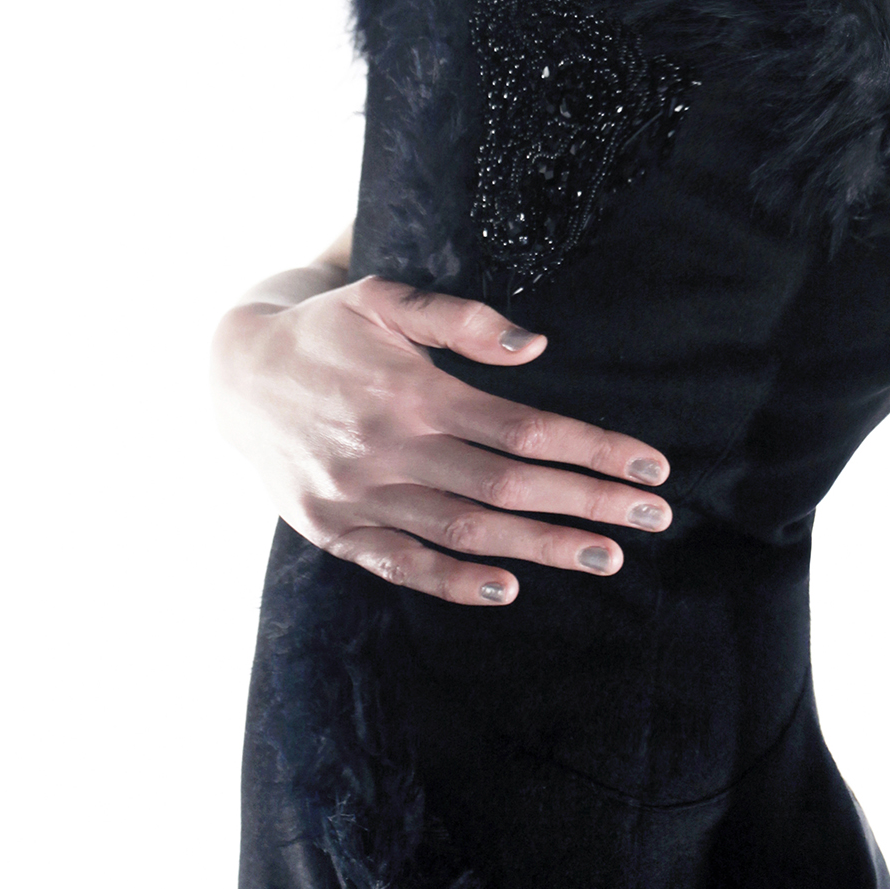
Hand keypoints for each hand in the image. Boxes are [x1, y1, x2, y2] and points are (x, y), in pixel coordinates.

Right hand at [211, 273, 671, 605]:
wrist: (234, 374)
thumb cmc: (327, 330)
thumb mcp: (386, 299)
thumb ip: (462, 320)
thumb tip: (538, 348)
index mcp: (413, 391)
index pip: (525, 428)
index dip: (593, 449)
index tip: (650, 464)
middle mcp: (389, 449)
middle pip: (509, 486)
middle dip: (589, 502)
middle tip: (655, 516)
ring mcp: (360, 497)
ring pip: (467, 533)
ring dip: (542, 548)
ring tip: (607, 556)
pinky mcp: (334, 531)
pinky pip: (402, 565)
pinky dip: (454, 583)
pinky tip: (508, 589)